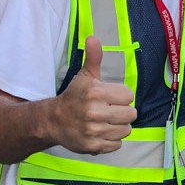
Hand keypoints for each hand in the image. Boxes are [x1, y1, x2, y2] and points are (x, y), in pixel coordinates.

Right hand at [52, 35, 136, 154]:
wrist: (53, 121)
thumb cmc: (74, 97)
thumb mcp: (84, 76)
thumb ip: (93, 58)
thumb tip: (93, 37)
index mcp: (96, 93)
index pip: (129, 96)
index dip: (121, 97)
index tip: (109, 98)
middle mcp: (95, 113)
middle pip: (131, 114)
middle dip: (122, 112)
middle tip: (109, 111)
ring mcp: (94, 131)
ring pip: (126, 130)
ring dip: (118, 126)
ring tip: (105, 122)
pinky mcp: (94, 147)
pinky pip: (117, 144)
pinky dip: (111, 140)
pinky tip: (101, 133)